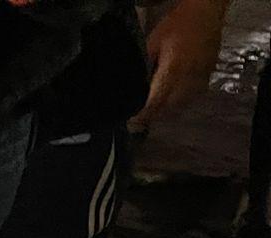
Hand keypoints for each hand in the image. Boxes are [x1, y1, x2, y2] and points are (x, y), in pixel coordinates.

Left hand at [132, 0, 225, 127]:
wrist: (206, 12)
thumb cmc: (176, 25)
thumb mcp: (152, 43)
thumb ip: (143, 67)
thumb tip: (132, 88)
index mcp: (173, 70)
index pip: (156, 101)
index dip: (143, 115)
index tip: (131, 122)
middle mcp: (189, 78)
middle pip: (169, 107)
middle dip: (153, 115)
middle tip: (139, 118)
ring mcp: (201, 78)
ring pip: (182, 104)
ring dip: (167, 110)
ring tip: (153, 111)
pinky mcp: (208, 76)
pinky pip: (192, 96)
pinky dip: (180, 101)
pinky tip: (170, 99)